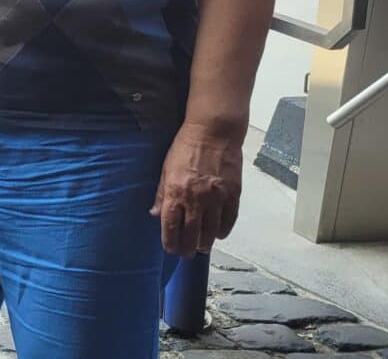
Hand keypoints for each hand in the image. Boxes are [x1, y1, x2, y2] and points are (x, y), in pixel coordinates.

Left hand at [151, 121, 243, 256]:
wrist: (213, 132)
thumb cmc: (185, 148)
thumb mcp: (165, 169)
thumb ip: (161, 194)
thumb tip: (154, 215)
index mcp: (175, 192)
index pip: (170, 226)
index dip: (170, 242)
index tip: (170, 250)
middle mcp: (196, 198)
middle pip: (192, 232)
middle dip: (188, 247)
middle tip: (187, 254)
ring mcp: (216, 197)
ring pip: (212, 229)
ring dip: (207, 242)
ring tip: (202, 247)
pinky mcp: (233, 193)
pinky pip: (229, 218)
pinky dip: (224, 229)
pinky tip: (220, 234)